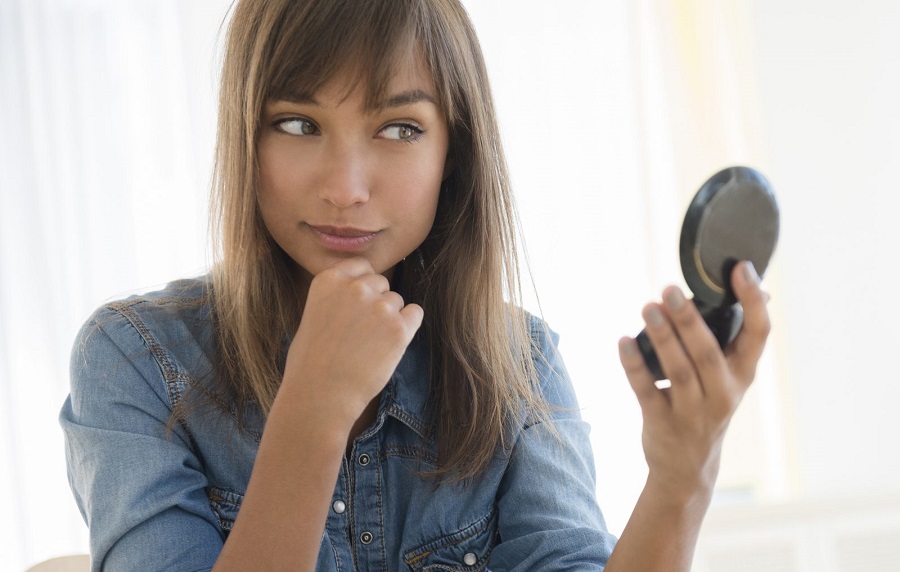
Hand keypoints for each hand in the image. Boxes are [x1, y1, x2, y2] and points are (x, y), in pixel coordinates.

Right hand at [283, 257, 423, 424]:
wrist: (319, 397)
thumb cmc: (310, 364)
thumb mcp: (313, 315)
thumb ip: (337, 297)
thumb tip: (361, 290)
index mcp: (329, 279)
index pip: (361, 266)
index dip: (363, 286)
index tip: (357, 306)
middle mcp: (356, 287)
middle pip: (381, 283)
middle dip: (376, 303)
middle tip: (361, 333)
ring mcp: (379, 306)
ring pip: (397, 301)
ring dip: (389, 318)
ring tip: (368, 346)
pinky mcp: (399, 328)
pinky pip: (415, 314)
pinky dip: (407, 327)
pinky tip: (389, 346)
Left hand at [617, 261, 770, 499]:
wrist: (688, 469)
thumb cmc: (708, 406)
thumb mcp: (730, 378)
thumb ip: (737, 338)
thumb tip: (762, 292)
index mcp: (742, 374)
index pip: (758, 335)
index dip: (753, 301)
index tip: (741, 268)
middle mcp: (722, 393)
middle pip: (708, 353)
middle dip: (689, 320)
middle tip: (671, 289)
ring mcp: (692, 411)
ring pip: (678, 371)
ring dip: (662, 338)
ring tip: (648, 308)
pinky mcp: (661, 422)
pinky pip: (646, 390)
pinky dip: (634, 365)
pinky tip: (623, 341)